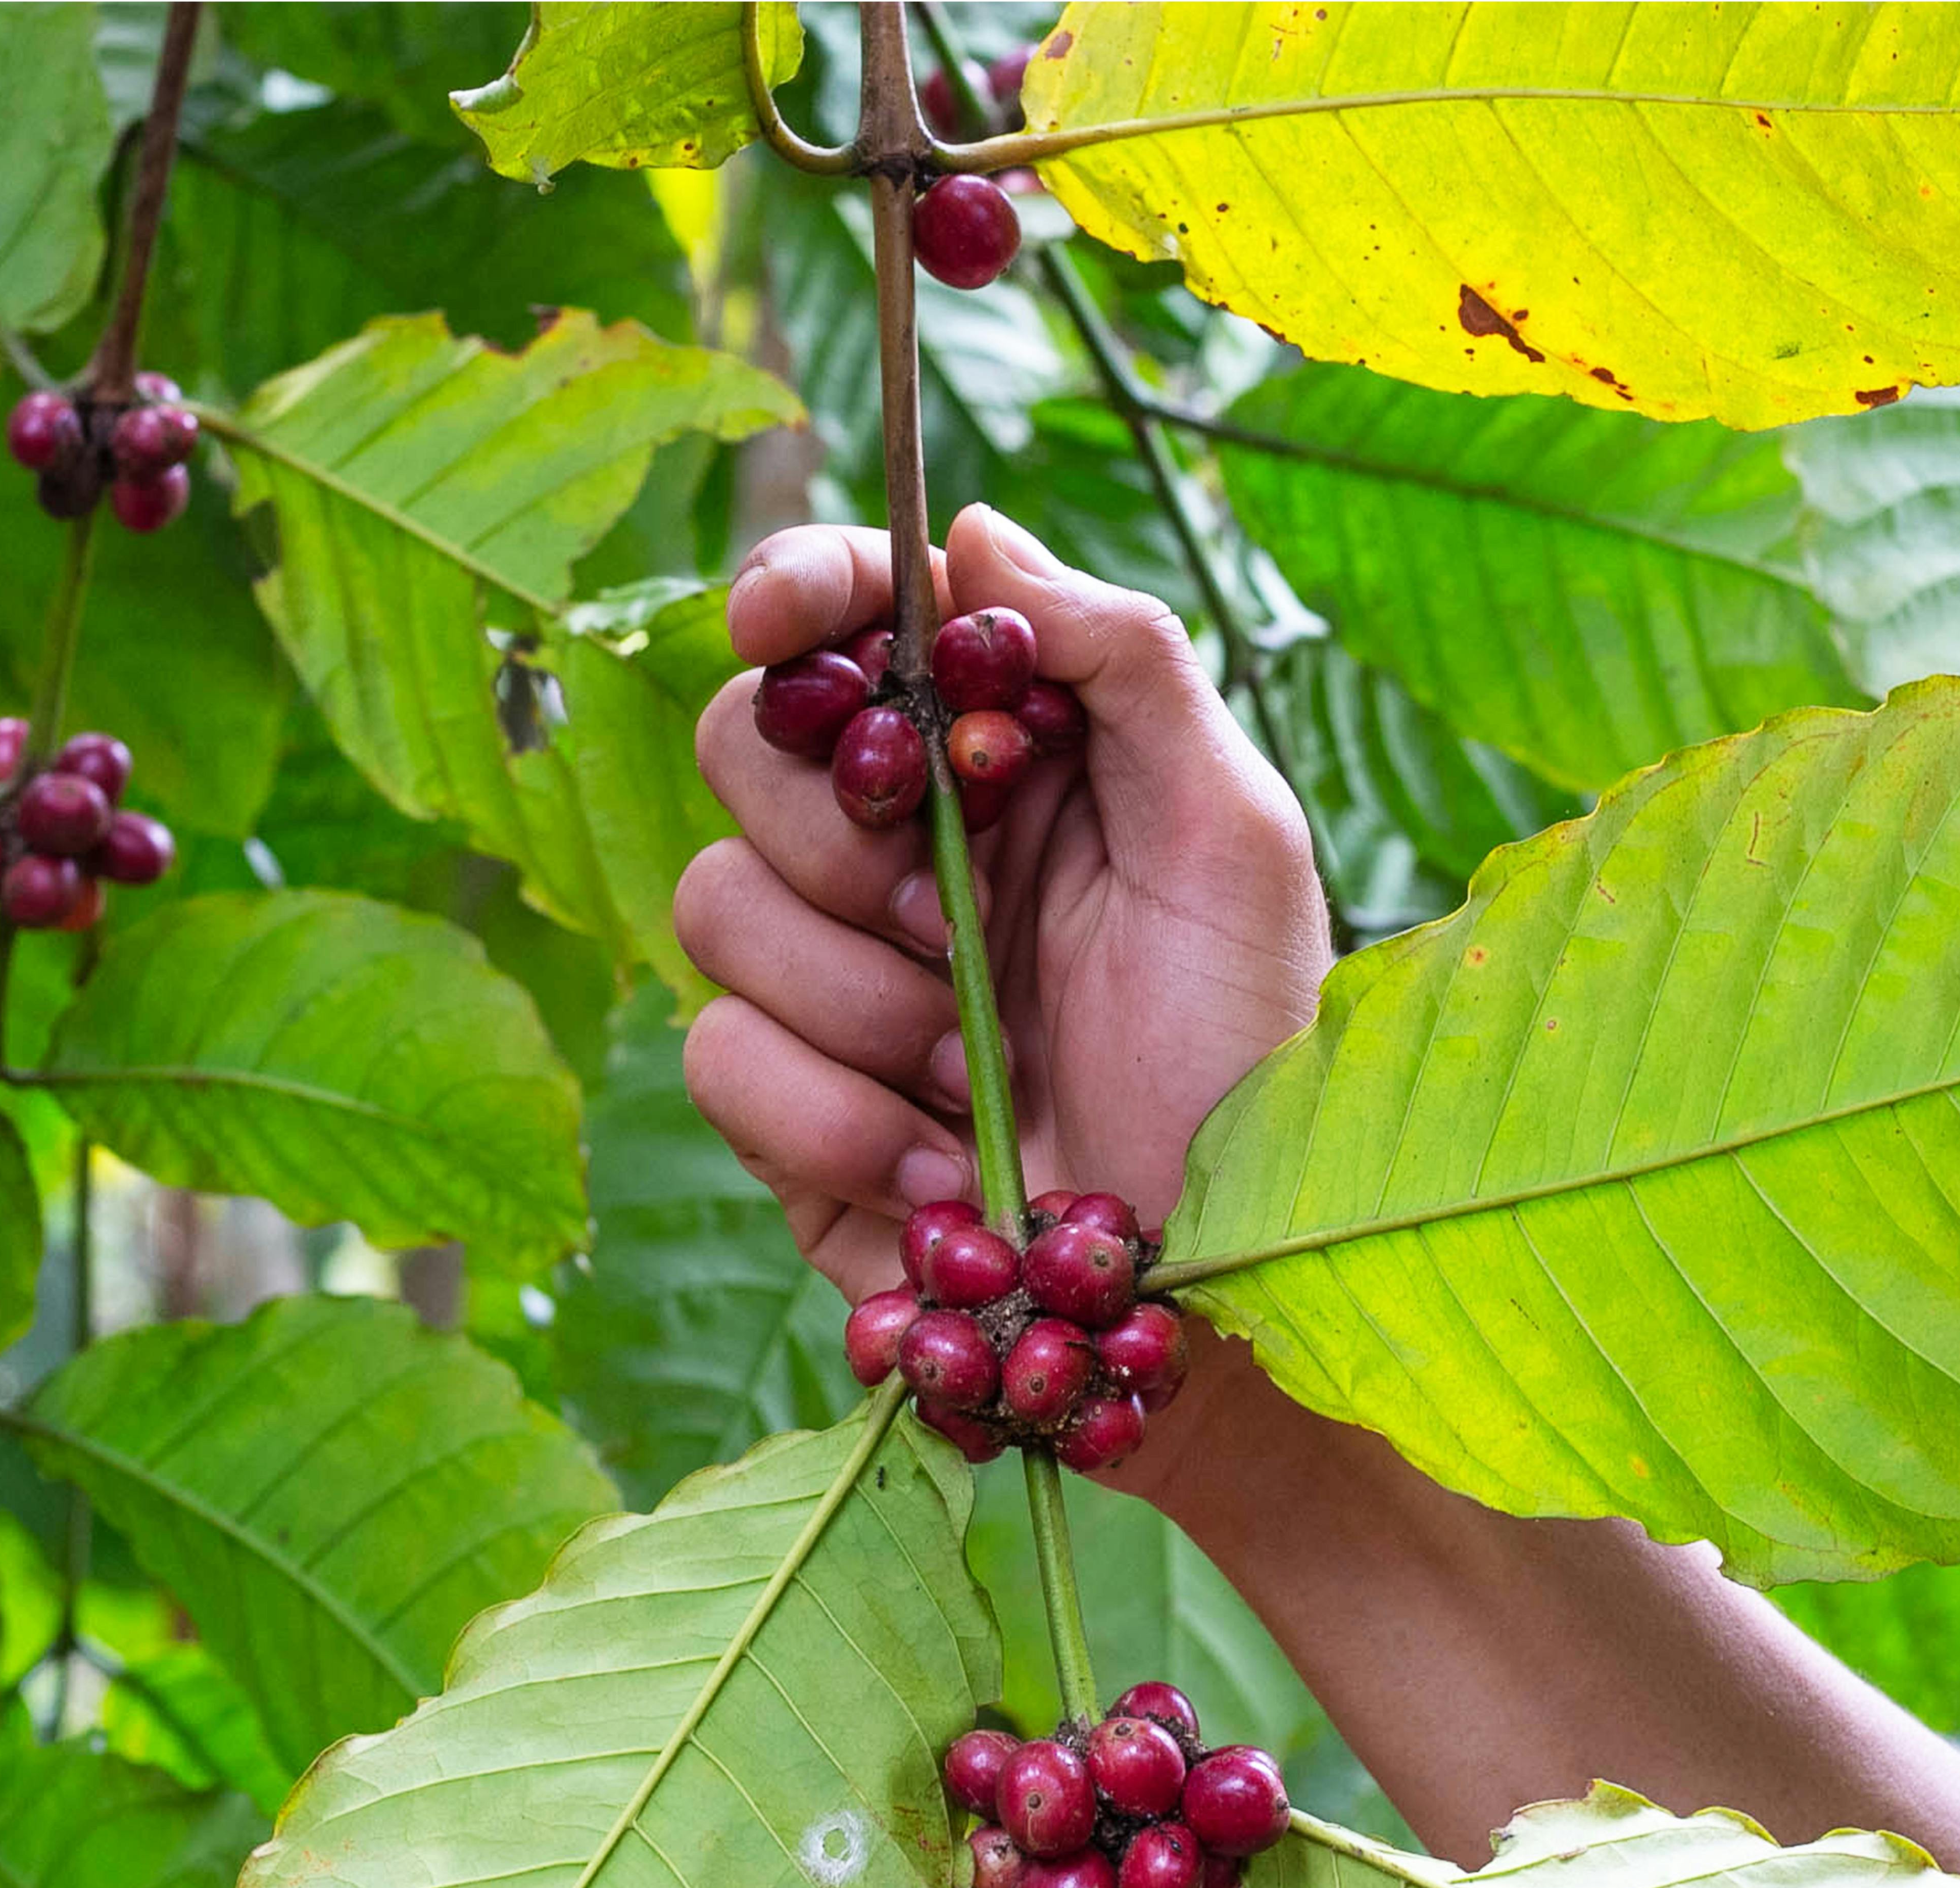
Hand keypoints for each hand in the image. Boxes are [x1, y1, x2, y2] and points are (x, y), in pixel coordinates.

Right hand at [677, 504, 1329, 1302]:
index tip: (779, 617)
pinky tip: (948, 1168)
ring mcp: (830, 981)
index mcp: (1000, 760)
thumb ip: (1122, 659)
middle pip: (741, 744)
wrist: (1208, 1282)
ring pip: (714, 906)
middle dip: (837, 832)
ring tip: (985, 1074)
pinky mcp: (786, 1110)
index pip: (851, 623)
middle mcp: (897, 851)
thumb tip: (975, 533)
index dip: (795, 589)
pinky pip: (721, 1058)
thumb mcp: (1232, 837)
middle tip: (950, 911)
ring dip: (861, 1000)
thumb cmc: (1244, 1055)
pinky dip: (838, 1120)